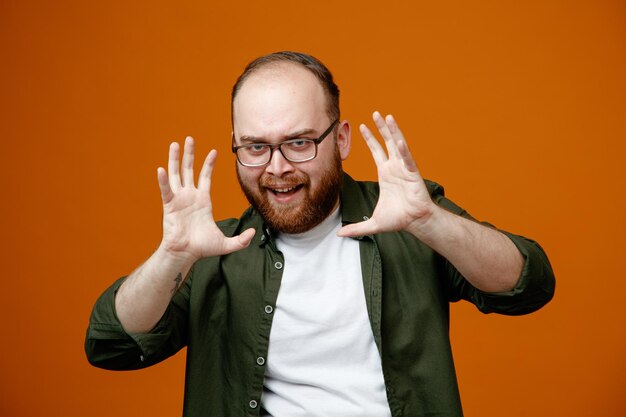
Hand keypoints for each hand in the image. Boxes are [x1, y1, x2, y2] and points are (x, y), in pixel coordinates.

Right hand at [157, 137, 254, 260]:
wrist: (185, 254)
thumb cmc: (202, 248)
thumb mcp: (226, 244)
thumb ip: (241, 240)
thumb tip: (254, 233)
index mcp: (202, 200)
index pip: (205, 177)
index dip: (209, 163)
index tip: (214, 151)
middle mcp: (189, 196)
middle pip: (189, 170)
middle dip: (190, 154)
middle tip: (189, 139)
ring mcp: (179, 199)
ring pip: (176, 174)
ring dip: (175, 159)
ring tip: (174, 144)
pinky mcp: (169, 205)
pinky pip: (166, 190)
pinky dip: (163, 180)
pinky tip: (162, 169)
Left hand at [338, 112, 435, 236]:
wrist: (415, 222)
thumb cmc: (398, 219)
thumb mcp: (372, 223)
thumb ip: (356, 228)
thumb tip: (339, 235)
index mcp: (385, 173)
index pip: (376, 151)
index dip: (369, 138)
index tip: (361, 126)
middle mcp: (395, 167)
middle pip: (386, 142)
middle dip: (381, 128)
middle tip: (375, 113)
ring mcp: (404, 168)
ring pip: (398, 145)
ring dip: (393, 131)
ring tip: (387, 117)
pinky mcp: (413, 174)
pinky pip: (408, 159)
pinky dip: (403, 150)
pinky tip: (398, 140)